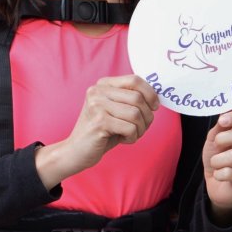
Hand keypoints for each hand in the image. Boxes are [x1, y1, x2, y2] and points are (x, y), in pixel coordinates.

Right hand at [38, 75, 156, 184]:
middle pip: (138, 98)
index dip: (150, 93)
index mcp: (103, 85)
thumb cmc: (102, 132)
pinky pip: (130, 128)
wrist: (76, 152)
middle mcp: (97, 91)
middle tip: (141, 127)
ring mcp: (96, 106)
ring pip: (135, 113)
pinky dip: (132, 137)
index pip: (134, 79)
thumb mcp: (116, 111)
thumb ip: (131, 100)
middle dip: (147, 116)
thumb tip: (156, 98)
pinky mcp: (99, 122)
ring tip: (132, 134)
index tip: (154, 107)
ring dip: (140, 128)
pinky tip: (124, 139)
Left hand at [202, 108, 231, 213]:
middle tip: (216, 145)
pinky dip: (219, 173)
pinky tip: (220, 174)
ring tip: (217, 163)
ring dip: (217, 160)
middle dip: (224, 138)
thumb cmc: (217, 157)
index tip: (222, 120)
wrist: (215, 182)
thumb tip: (229, 106)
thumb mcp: (214, 138)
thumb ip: (222, 124)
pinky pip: (230, 173)